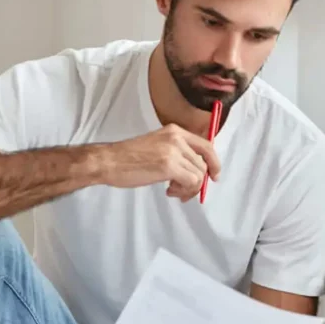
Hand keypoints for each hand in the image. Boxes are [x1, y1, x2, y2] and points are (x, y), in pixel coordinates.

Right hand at [102, 124, 220, 200]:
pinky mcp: (169, 166)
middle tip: (183, 192)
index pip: (206, 146)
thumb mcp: (157, 146)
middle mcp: (177, 138)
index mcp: (175, 131)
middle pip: (204, 164)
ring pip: (199, 175)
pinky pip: (191, 182)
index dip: (214, 163)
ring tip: (172, 190)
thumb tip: (197, 172)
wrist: (109, 161)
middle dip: (198, 182)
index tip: (214, 177)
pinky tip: (169, 190)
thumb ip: (177, 153)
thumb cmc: (128, 158)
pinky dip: (185, 191)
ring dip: (188, 188)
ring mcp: (174, 151)